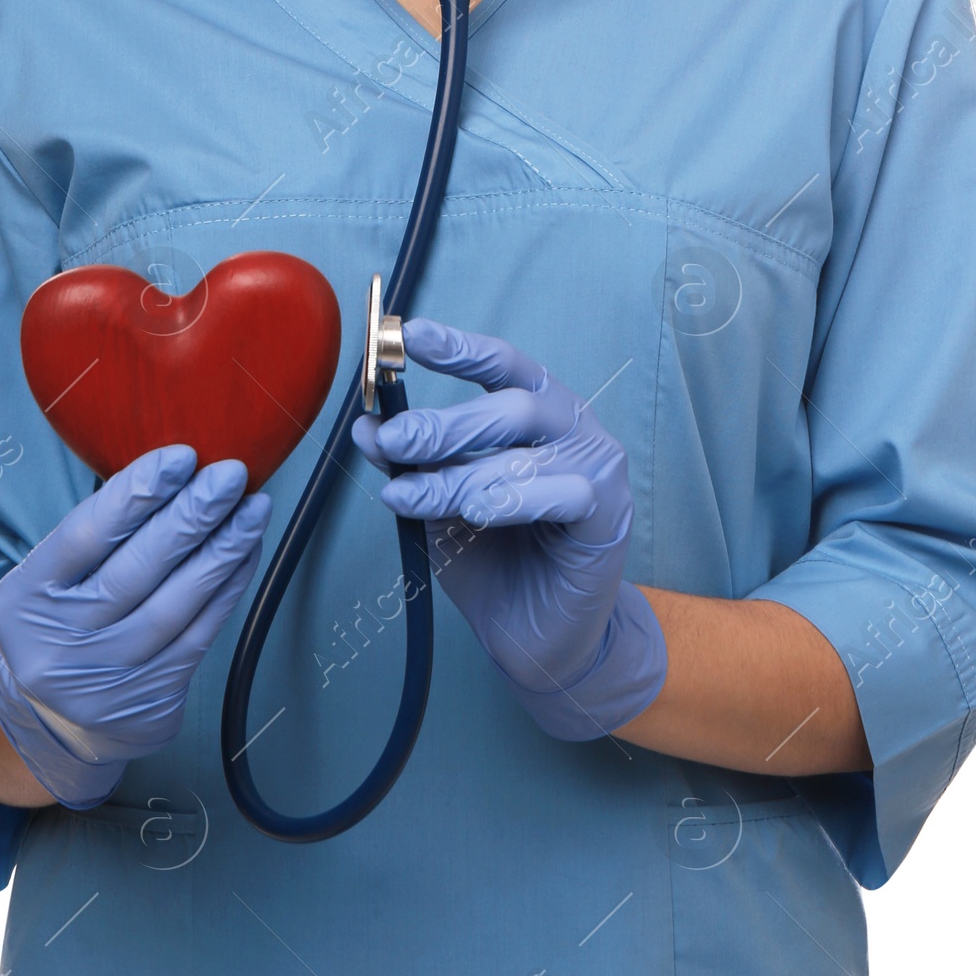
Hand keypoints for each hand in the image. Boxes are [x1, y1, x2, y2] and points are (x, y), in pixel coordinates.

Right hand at [0, 447, 269, 806]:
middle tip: (230, 476)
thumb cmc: (66, 623)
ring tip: (253, 509)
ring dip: (222, 550)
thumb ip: (98, 536)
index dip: (136, 493)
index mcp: (24, 601)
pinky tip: (245, 553)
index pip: (84, 536)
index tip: (182, 457)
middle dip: (191, 516)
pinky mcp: (147, 702)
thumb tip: (175, 471)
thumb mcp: (52, 581)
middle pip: (135, 570)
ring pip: (174, 604)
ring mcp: (103, 681)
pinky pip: (198, 635)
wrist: (56, 722)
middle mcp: (57, 645)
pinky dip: (227, 590)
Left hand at [350, 319, 665, 739]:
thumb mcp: (438, 505)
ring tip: (411, 497)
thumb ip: (411, 465)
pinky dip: (514, 498)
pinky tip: (477, 512)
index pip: (503, 364)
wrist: (540, 639)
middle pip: (509, 406)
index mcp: (537, 413)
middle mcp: (572, 429)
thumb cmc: (494, 561)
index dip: (459, 347)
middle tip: (393, 441)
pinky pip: (563, 494)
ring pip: (525, 452)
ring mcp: (597, 469)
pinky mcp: (608, 516)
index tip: (407, 335)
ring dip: (459, 475)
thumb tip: (366, 427)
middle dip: (442, 424)